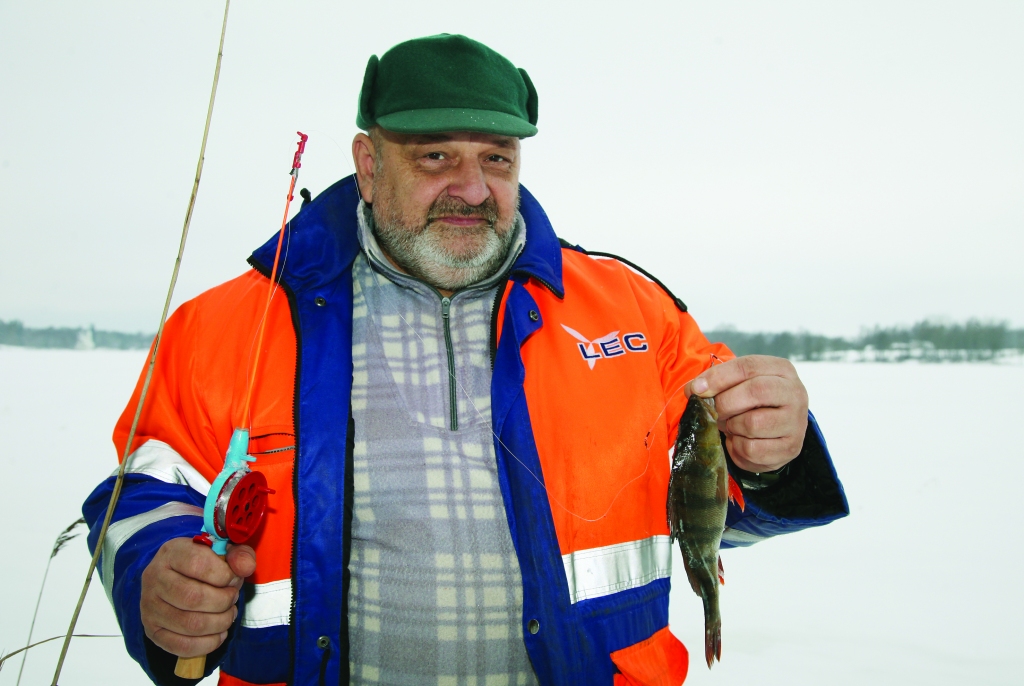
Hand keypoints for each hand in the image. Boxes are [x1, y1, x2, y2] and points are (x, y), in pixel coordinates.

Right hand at [140, 538, 255, 657]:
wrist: (174, 577)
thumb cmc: (202, 563)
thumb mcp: (221, 550)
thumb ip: (238, 555)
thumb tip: (246, 567)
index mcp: (171, 553)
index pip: (198, 564)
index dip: (224, 575)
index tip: (234, 579)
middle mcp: (154, 579)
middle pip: (194, 598)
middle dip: (224, 601)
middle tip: (233, 598)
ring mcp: (150, 607)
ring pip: (191, 624)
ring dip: (220, 622)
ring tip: (229, 614)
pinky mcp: (152, 631)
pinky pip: (182, 646)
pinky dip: (208, 643)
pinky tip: (219, 633)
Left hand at [685, 355, 807, 472]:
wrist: (775, 433)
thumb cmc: (752, 403)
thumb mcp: (738, 385)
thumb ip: (716, 382)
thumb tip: (692, 389)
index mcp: (781, 370)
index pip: (748, 366)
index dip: (718, 377)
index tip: (696, 389)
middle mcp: (795, 393)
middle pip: (754, 392)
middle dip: (725, 403)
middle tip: (714, 411)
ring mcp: (796, 422)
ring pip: (752, 423)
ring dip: (732, 427)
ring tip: (731, 426)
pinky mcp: (790, 448)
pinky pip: (752, 449)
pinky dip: (738, 447)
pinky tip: (740, 441)